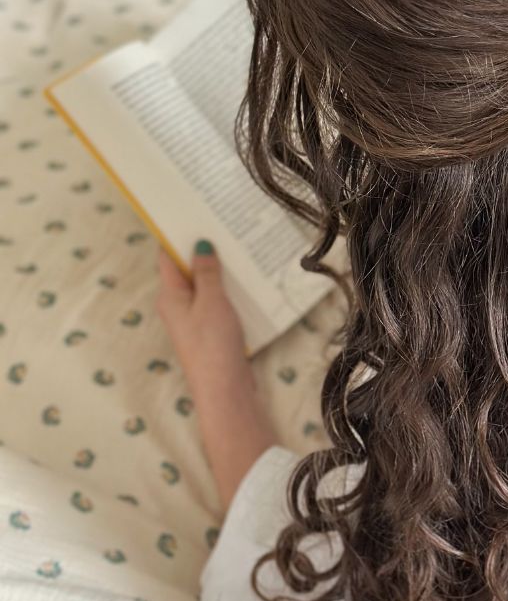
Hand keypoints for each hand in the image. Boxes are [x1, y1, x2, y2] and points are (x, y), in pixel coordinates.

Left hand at [156, 240, 278, 510]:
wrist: (225, 390)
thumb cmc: (213, 344)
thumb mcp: (211, 302)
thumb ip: (206, 273)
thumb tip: (199, 245)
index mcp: (170, 295)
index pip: (167, 256)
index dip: (177, 233)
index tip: (193, 210)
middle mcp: (177, 305)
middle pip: (187, 269)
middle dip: (203, 248)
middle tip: (225, 222)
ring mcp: (194, 319)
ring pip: (205, 285)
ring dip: (219, 269)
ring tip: (241, 244)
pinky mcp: (212, 331)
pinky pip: (217, 300)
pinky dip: (229, 288)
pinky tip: (248, 279)